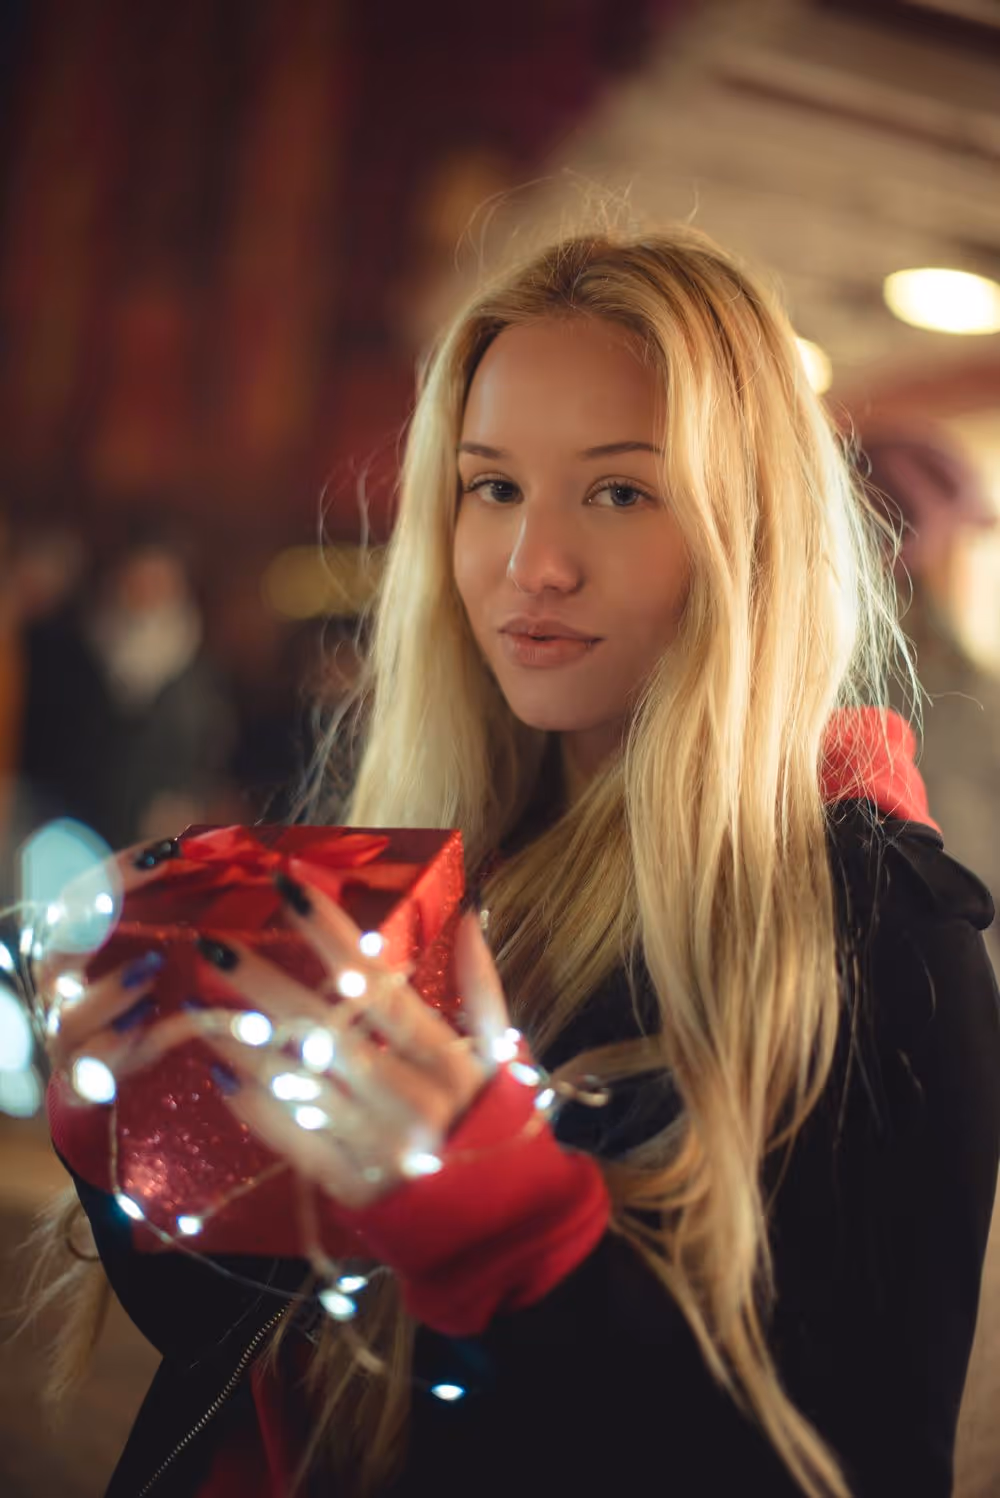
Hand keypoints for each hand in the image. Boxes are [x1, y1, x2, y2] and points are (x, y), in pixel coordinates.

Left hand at [36, 838, 514, 1210]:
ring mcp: (376, 1145)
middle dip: (267, 982)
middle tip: (214, 943)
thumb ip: (485, 987)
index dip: (332, 934)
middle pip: (325, 1029)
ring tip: (201, 1002)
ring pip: (300, 1084)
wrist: (505, 1231)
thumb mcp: (507, 1055)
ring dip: (246, 1042)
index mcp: (448, 1060)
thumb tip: (471, 916)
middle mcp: (408, 1099)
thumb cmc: (502, 1130)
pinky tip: (220, 1073)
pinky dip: (257, 1108)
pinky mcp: (352, 1186)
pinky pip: (295, 1142)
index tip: (288, 888)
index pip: (379, 985)